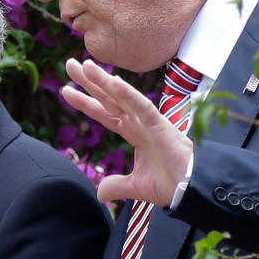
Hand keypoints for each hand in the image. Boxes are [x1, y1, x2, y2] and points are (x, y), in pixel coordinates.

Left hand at [62, 58, 192, 206]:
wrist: (192, 190)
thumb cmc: (171, 184)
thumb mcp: (136, 187)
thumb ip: (117, 186)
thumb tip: (100, 193)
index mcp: (133, 133)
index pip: (104, 114)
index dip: (86, 102)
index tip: (66, 90)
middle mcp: (138, 123)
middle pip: (108, 98)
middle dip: (89, 82)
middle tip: (70, 65)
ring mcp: (148, 122)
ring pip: (121, 97)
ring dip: (103, 80)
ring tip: (84, 65)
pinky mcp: (160, 125)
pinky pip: (141, 106)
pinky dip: (127, 93)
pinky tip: (112, 81)